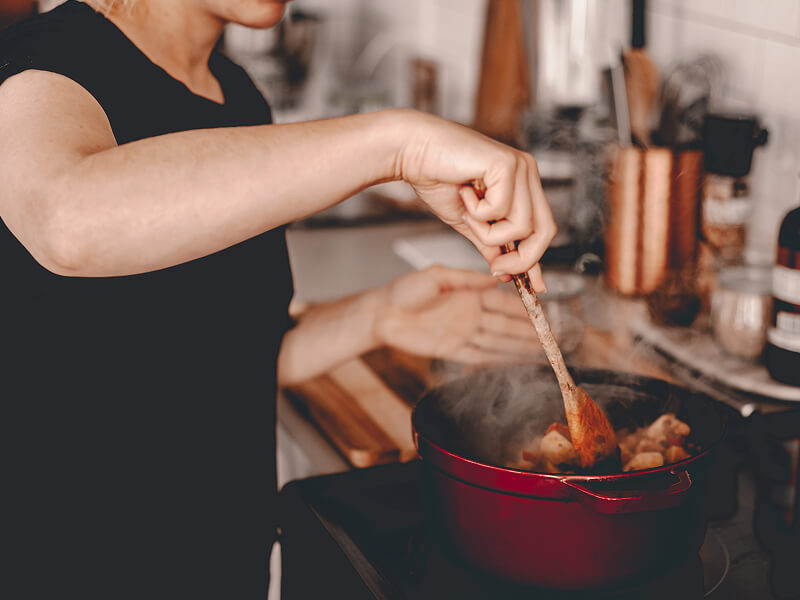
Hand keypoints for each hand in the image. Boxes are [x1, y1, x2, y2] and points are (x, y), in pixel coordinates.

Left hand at [375, 266, 541, 363]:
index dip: (522, 310)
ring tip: (541, 352)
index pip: (503, 304)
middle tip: (550, 338)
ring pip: (497, 343)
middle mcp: (470, 315)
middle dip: (528, 332)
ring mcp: (463, 334)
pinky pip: (480, 357)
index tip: (541, 314)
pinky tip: (514, 361)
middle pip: (505, 326)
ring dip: (519, 348)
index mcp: (468, 295)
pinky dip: (498, 359)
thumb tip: (497, 278)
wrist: (381, 314)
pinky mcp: (452, 350)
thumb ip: (468, 279)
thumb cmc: (404, 291)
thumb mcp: (436, 276)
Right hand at [390, 110, 556, 291]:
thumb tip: (505, 269)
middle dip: (522, 258)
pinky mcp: (507, 164)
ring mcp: (520, 167)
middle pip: (545, 229)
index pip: (543, 227)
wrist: (412, 152)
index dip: (537, 259)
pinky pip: (502, 209)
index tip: (534, 286)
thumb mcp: (469, 222)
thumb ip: (490, 243)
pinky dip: (479, 213)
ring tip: (468, 213)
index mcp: (522, 184)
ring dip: (488, 231)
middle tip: (497, 268)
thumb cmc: (436, 179)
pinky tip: (465, 193)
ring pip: (522, 225)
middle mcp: (527, 173)